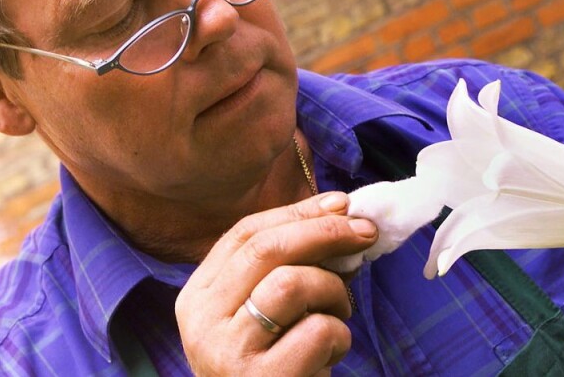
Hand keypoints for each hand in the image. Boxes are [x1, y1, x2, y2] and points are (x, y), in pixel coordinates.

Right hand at [174, 192, 377, 375]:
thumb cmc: (271, 368)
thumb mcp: (262, 315)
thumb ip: (285, 266)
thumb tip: (340, 210)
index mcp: (197, 297)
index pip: (244, 234)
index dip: (297, 213)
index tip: (341, 203)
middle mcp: (202, 322)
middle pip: (267, 249)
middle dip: (325, 232)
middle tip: (366, 233)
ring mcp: (227, 353)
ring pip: (293, 283)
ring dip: (333, 292)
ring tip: (338, 315)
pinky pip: (318, 331)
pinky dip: (339, 337)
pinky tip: (329, 357)